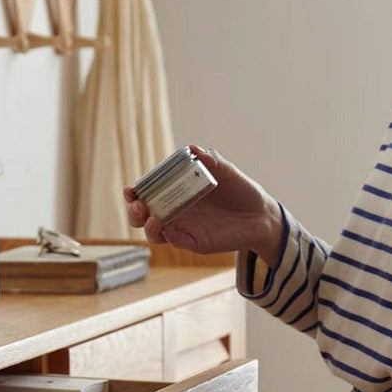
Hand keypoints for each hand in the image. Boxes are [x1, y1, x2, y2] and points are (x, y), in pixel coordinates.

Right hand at [124, 145, 283, 267]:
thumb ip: (210, 159)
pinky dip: (169, 236)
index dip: (134, 193)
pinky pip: (176, 242)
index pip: (147, 194)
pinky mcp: (195, 242)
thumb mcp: (226, 170)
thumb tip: (193, 149)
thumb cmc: (240, 190)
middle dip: (134, 213)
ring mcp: (183, 229)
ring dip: (148, 227)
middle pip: (142, 218)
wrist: (261, 214)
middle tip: (139, 205)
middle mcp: (174, 212)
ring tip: (153, 218)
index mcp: (175, 193)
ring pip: (154, 234)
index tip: (130, 189)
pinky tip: (170, 229)